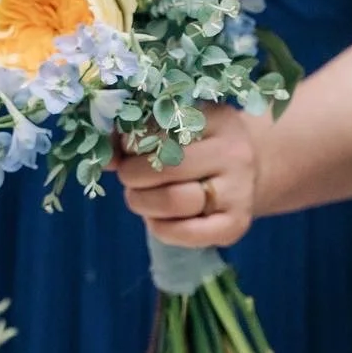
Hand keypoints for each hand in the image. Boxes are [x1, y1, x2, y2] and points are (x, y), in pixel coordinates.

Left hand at [116, 106, 260, 247]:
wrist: (247, 170)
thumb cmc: (195, 145)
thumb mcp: (171, 128)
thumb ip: (133, 135)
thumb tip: (104, 158)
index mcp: (216, 119)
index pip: (161, 129)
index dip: (131, 142)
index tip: (126, 148)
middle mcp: (234, 153)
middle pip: (166, 167)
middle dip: (133, 175)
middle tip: (128, 177)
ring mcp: (240, 190)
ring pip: (175, 201)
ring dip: (143, 202)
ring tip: (139, 196)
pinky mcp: (237, 224)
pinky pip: (187, 233)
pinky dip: (161, 228)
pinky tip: (156, 219)